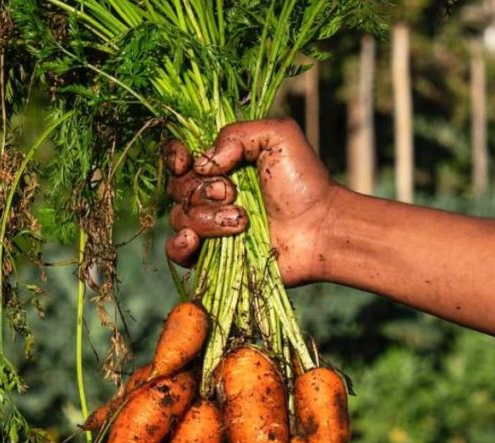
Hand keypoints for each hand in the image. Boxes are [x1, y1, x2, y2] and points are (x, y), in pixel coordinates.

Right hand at [164, 118, 339, 285]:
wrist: (320, 228)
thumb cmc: (305, 182)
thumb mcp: (278, 135)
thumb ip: (236, 133)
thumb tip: (203, 163)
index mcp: (221, 164)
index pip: (178, 156)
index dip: (174, 157)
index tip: (186, 162)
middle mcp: (210, 193)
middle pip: (177, 187)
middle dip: (203, 189)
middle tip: (235, 193)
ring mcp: (209, 226)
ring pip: (180, 217)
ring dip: (207, 218)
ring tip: (242, 221)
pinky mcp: (211, 256)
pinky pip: (175, 252)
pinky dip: (179, 244)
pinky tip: (193, 239)